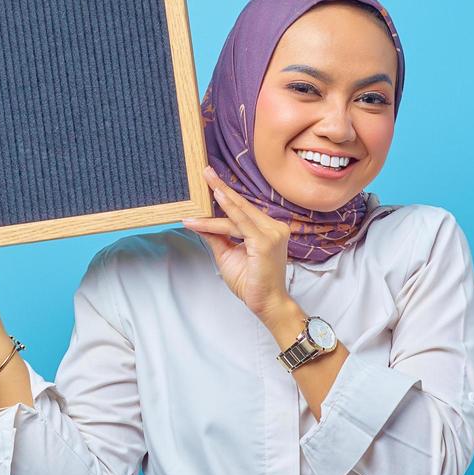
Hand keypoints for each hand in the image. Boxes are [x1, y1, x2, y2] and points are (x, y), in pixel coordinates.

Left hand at [182, 165, 292, 318]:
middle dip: (222, 187)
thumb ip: (217, 236)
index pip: (243, 209)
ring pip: (238, 214)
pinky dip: (220, 217)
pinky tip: (208, 210)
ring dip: (218, 200)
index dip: (227, 194)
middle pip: (242, 204)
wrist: (266, 303)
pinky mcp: (265, 242)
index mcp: (268, 228)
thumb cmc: (251, 281)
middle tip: (205, 171)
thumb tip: (200, 222)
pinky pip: (238, 225)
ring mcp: (272, 233)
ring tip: (204, 183)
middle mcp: (273, 227)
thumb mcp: (228, 253)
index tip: (211, 180)